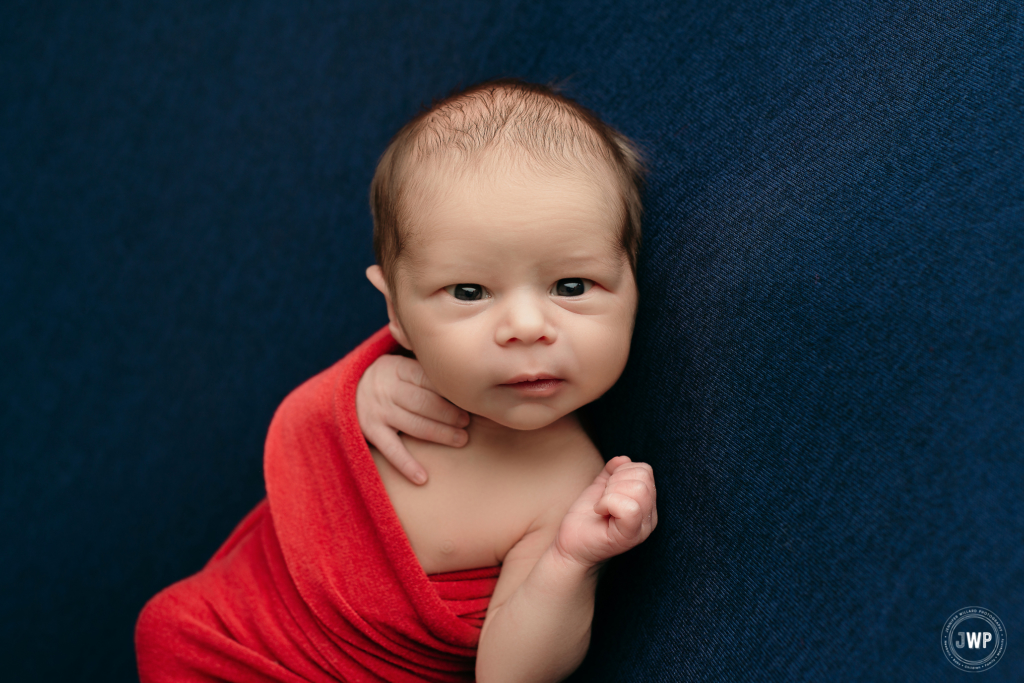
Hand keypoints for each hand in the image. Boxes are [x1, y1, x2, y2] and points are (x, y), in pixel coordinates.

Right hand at [356, 354, 469, 484]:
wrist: (350, 391)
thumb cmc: (390, 379)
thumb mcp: (402, 366)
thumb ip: (426, 371)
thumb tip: (466, 381)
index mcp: (397, 368)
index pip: (428, 378)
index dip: (450, 391)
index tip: (468, 399)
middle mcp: (386, 389)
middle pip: (424, 402)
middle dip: (450, 413)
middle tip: (467, 422)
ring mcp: (378, 412)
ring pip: (414, 425)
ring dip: (440, 434)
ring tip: (461, 439)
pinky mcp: (371, 432)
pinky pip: (391, 450)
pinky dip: (407, 465)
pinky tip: (423, 478)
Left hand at [553, 456, 656, 568]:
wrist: (570, 544)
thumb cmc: (585, 519)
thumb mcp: (599, 488)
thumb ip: (612, 472)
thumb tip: (623, 459)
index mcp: (646, 503)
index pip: (645, 471)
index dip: (621, 471)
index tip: (607, 489)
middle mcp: (649, 516)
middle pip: (642, 478)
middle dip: (615, 482)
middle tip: (603, 499)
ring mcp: (642, 528)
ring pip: (638, 489)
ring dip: (610, 493)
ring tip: (602, 506)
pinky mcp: (629, 537)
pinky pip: (630, 508)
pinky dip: (608, 502)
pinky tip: (600, 511)